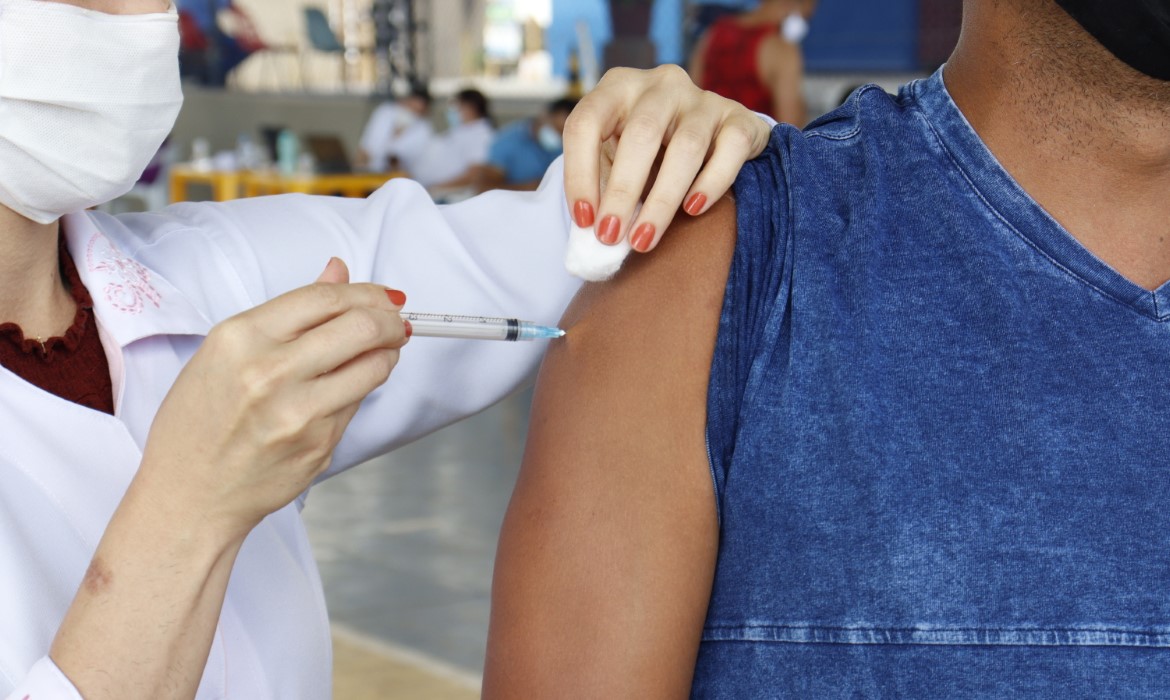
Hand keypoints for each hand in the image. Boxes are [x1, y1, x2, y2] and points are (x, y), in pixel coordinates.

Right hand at [137, 258, 408, 538]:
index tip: (380, 296)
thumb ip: (290, 312)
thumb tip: (338, 271)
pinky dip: (362, 389)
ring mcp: (298, 412)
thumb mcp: (225, 352)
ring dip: (387, 353)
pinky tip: (346, 388)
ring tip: (380, 351)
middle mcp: (270, 371)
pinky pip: (357, 403)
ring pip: (373, 366)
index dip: (364, 291)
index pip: (324, 297)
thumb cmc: (199, 422)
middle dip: (390, 319)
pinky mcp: (319, 444)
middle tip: (395, 321)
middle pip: (360, 326)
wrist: (187, 495)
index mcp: (240, 337)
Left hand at [563, 64, 771, 252]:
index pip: (587, 122)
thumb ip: (602, 186)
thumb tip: (589, 236)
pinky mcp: (739, 117)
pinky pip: (730, 148)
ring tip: (644, 239)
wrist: (709, 138)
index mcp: (617, 86)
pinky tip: (693, 209)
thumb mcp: (615, 158)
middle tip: (610, 236)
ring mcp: (703, 98)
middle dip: (621, 191)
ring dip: (662, 200)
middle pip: (641, 135)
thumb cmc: (649, 155)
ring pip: (686, 146)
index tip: (583, 220)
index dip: (579, 173)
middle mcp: (660, 84)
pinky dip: (712, 182)